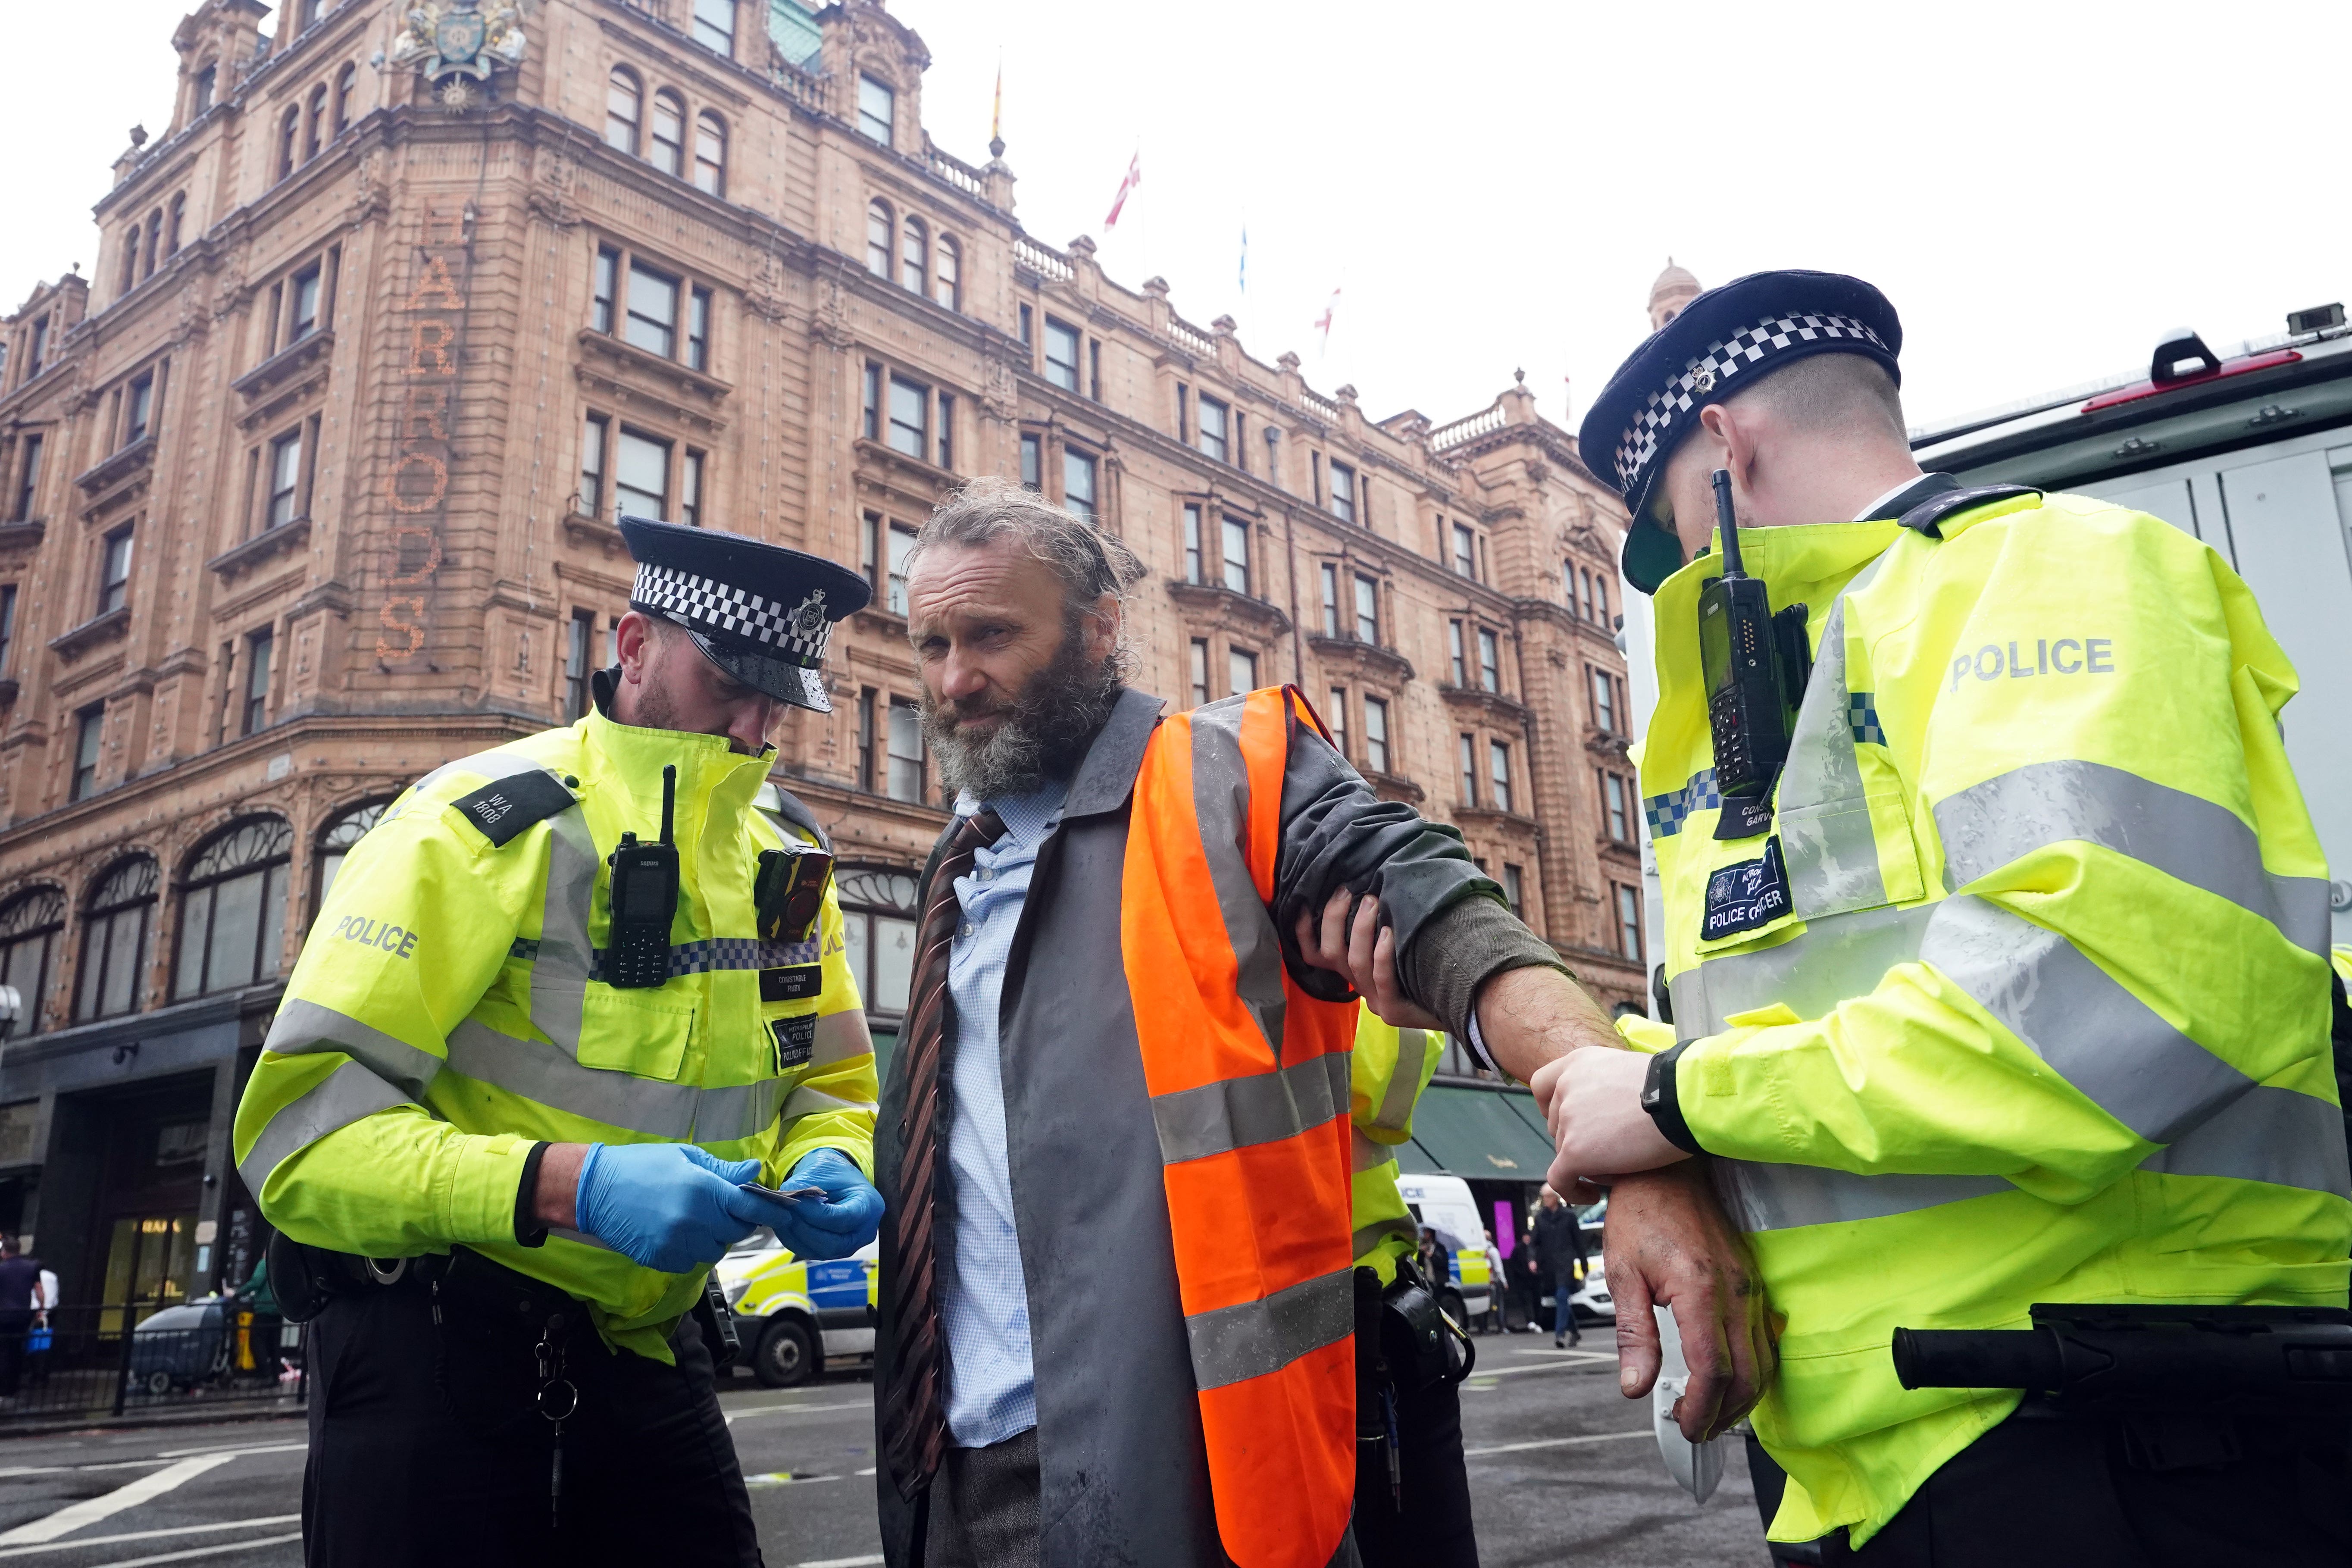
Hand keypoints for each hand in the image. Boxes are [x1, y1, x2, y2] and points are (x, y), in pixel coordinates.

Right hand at [572, 1142, 763, 1272]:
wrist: (595, 1190)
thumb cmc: (642, 1166)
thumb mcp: (685, 1157)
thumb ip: (723, 1170)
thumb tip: (754, 1171)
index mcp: (703, 1190)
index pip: (751, 1206)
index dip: (771, 1210)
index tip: (786, 1212)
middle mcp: (694, 1221)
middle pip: (736, 1231)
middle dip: (736, 1220)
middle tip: (721, 1206)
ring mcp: (677, 1244)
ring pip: (715, 1249)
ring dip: (714, 1236)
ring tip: (695, 1218)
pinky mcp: (661, 1260)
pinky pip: (692, 1261)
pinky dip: (692, 1250)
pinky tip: (677, 1232)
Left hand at [730, 1148, 883, 1260]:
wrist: (839, 1181)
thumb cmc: (835, 1172)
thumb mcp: (823, 1168)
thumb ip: (805, 1184)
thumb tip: (785, 1199)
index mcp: (869, 1206)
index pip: (842, 1219)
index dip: (814, 1213)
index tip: (793, 1202)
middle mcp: (864, 1232)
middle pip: (832, 1243)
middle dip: (803, 1229)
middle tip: (783, 1213)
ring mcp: (850, 1246)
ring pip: (819, 1252)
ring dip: (795, 1236)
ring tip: (780, 1218)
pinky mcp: (834, 1252)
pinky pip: (811, 1252)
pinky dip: (794, 1240)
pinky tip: (783, 1225)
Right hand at [1292, 889, 1443, 1030]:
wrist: (1464, 1004)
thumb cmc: (1429, 964)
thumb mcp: (1397, 944)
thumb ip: (1378, 929)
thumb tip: (1368, 887)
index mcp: (1354, 973)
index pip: (1315, 955)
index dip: (1305, 932)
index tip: (1306, 902)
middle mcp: (1360, 988)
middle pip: (1331, 954)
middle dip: (1334, 919)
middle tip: (1348, 891)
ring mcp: (1375, 1002)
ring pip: (1356, 963)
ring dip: (1360, 929)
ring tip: (1373, 901)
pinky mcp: (1394, 1011)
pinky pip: (1382, 979)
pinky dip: (1382, 955)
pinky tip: (1389, 932)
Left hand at [1542, 1048, 1688, 1192]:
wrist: (1685, 1102)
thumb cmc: (1674, 1089)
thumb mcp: (1628, 1072)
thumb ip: (1607, 1086)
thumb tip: (1607, 1111)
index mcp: (1577, 1063)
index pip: (1542, 1085)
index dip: (1551, 1107)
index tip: (1570, 1121)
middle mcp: (1566, 1087)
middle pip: (1556, 1124)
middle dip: (1577, 1139)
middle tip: (1610, 1150)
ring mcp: (1568, 1119)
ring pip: (1563, 1152)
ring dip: (1586, 1162)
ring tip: (1619, 1167)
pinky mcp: (1574, 1151)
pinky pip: (1560, 1180)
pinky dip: (1572, 1191)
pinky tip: (1593, 1196)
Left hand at [1604, 1163, 1775, 1442]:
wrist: (1668, 1172)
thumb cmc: (1641, 1215)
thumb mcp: (1622, 1274)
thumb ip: (1634, 1335)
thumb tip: (1635, 1388)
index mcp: (1701, 1291)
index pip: (1713, 1369)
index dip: (1701, 1409)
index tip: (1683, 1426)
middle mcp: (1736, 1293)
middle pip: (1746, 1376)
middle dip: (1723, 1414)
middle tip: (1694, 1430)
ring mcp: (1751, 1289)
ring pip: (1764, 1363)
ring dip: (1742, 1399)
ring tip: (1711, 1415)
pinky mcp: (1754, 1285)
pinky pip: (1767, 1341)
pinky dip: (1755, 1371)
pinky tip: (1731, 1381)